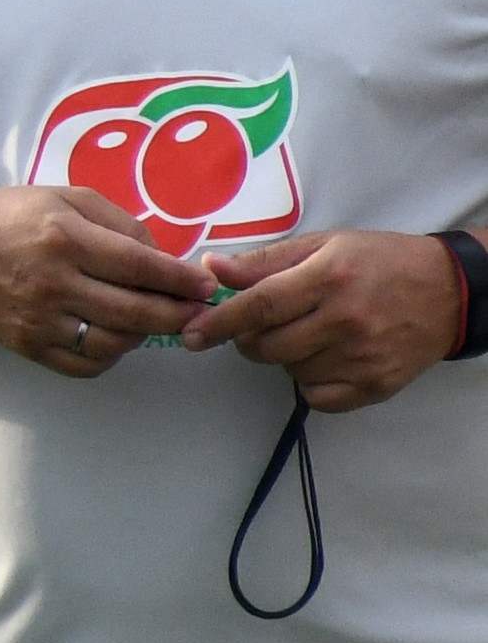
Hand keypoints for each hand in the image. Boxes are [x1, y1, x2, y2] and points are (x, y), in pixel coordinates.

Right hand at [0, 182, 218, 380]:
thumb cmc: (9, 217)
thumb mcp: (67, 199)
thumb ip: (120, 223)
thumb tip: (163, 259)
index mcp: (65, 238)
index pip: (142, 266)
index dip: (183, 280)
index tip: (207, 286)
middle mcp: (53, 283)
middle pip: (136, 312)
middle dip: (179, 314)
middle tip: (198, 311)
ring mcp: (38, 320)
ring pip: (114, 343)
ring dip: (145, 336)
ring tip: (153, 321)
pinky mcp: (26, 345)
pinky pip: (83, 365)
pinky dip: (110, 356)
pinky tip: (115, 337)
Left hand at [195, 223, 464, 411]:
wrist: (452, 291)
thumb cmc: (380, 262)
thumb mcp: (326, 246)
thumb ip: (266, 261)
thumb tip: (210, 268)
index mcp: (330, 278)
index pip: (259, 307)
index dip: (218, 324)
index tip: (190, 336)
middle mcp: (346, 320)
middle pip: (265, 347)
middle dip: (250, 340)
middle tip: (266, 325)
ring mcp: (363, 357)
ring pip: (288, 372)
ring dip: (286, 357)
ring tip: (313, 333)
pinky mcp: (376, 386)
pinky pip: (315, 397)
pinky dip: (311, 382)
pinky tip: (330, 357)